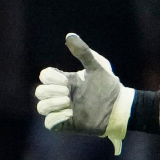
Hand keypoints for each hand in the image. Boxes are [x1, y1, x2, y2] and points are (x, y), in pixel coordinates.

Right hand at [35, 34, 133, 154]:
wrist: (120, 107)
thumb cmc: (109, 86)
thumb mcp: (98, 67)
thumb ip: (84, 52)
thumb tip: (69, 36)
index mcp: (67, 81)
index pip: (45, 76)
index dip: (50, 77)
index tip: (65, 79)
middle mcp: (62, 95)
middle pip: (39, 92)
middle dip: (50, 91)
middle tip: (68, 93)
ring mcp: (63, 110)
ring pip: (41, 107)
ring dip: (51, 104)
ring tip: (68, 102)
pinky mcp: (66, 124)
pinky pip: (49, 123)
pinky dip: (56, 118)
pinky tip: (70, 114)